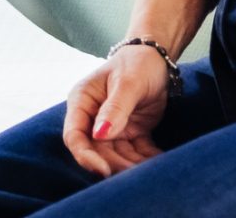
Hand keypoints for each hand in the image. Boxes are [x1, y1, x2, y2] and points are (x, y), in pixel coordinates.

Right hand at [62, 46, 171, 177]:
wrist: (155, 59)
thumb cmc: (136, 63)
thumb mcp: (127, 83)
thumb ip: (115, 109)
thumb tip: (100, 135)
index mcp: (82, 101)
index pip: (75, 135)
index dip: (85, 156)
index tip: (104, 170)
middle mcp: (93, 117)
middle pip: (97, 151)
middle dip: (116, 165)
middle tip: (136, 177)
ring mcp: (112, 127)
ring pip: (118, 155)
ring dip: (133, 166)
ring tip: (151, 173)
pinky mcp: (131, 133)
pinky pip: (137, 152)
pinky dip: (147, 160)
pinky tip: (160, 165)